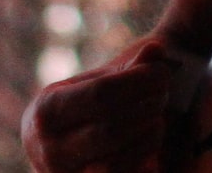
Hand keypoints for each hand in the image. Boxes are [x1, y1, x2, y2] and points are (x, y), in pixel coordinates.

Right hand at [20, 34, 184, 172]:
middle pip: (111, 129)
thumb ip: (127, 69)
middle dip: (146, 108)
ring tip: (158, 116)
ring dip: (147, 137)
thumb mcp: (95, 83)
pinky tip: (151, 140)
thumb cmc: (79, 107)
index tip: (161, 72)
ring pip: (116, 162)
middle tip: (164, 93)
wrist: (51, 145)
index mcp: (47, 109)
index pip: (100, 94)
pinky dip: (142, 159)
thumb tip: (156, 50)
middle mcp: (49, 148)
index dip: (137, 82)